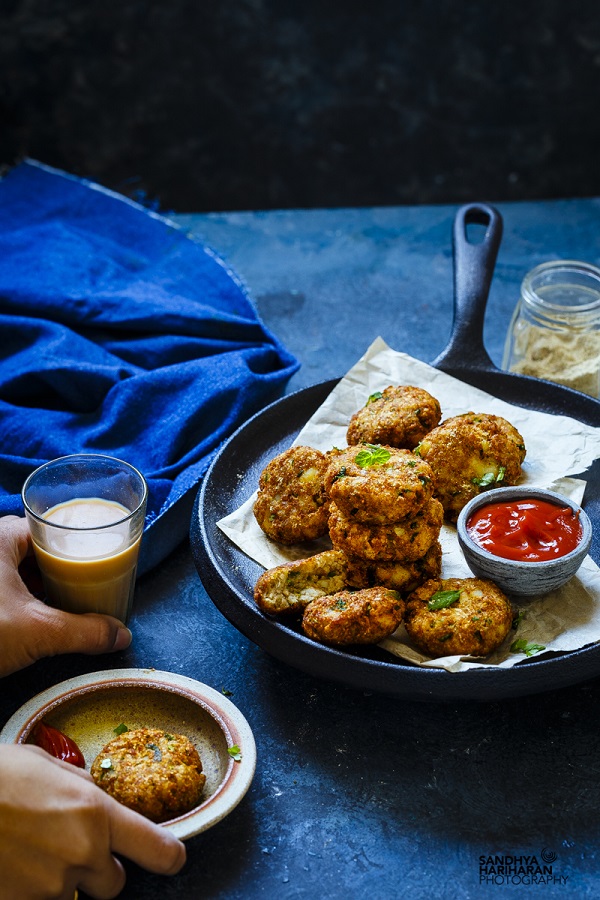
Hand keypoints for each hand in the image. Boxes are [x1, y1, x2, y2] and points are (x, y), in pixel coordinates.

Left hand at [0, 516, 131, 675]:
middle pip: (30, 549)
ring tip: (56, 607)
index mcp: (0, 537)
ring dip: (33, 587)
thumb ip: (83, 631)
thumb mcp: (37, 632)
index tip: (90, 566)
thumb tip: (120, 634)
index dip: (72, 547)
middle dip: (55, 570)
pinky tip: (25, 620)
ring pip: (10, 569)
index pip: (47, 528)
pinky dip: (13, 599)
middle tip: (78, 589)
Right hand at [0, 744, 185, 897]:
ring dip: (62, 877)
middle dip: (99, 868)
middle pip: (114, 883)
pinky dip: (32, 888)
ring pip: (73, 894)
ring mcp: (49, 886)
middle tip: (71, 845)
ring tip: (32, 848)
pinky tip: (16, 863)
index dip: (168, 856)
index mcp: (95, 813)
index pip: (156, 848)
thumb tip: (100, 804)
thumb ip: (83, 793)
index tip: (172, 857)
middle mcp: (81, 854)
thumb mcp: (51, 768)